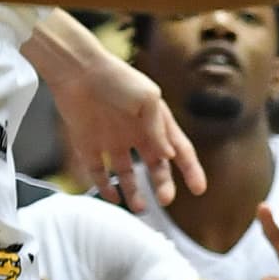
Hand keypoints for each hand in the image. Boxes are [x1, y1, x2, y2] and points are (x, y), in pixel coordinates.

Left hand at [46, 49, 204, 212]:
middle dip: (163, 185)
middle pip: (155, 167)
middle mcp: (137, 135)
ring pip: (128, 176)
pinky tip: (115, 197)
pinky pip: (99, 174)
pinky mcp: (89, 147)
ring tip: (140, 207)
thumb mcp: (147, 100)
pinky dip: (107, 188)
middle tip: (166, 200)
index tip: (199, 189)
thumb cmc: (118, 79)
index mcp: (155, 122)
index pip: (179, 150)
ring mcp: (113, 142)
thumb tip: (169, 157)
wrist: (79, 71)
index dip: (190, 169)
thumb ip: (158, 130)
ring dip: (135, 193)